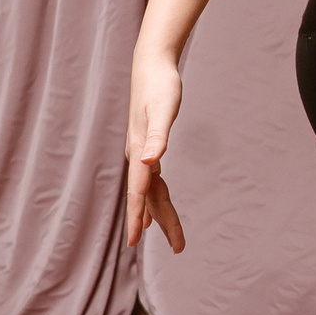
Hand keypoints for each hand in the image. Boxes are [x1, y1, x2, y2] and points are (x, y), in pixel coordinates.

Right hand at [125, 45, 187, 251]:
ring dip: (160, 214)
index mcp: (141, 152)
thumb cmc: (161, 86)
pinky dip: (153, 198)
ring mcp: (142, 153)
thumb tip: (149, 162)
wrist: (152, 66)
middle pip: (149, 198)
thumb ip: (158, 136)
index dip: (136, 217)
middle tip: (180, 248)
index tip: (134, 243)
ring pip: (151, 191)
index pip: (138, 192)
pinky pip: (151, 181)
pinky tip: (153, 208)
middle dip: (163, 223)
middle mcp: (139, 156)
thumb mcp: (164, 109)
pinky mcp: (147, 146)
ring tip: (172, 237)